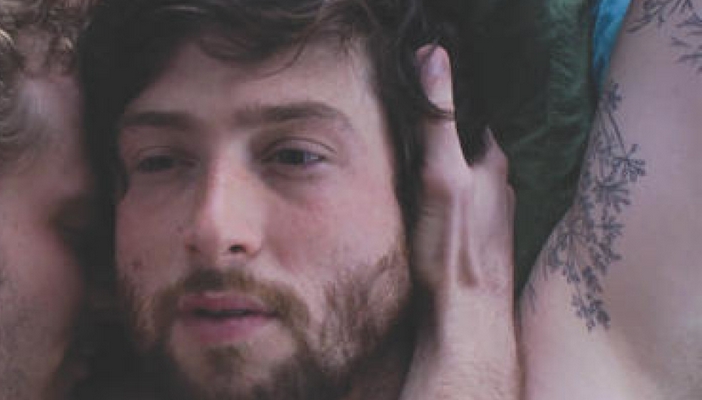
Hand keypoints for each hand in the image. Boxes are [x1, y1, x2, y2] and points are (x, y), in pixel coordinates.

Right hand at [401, 45, 518, 399]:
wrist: (465, 319)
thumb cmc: (453, 249)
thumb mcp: (440, 174)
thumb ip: (437, 120)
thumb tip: (433, 59)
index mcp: (492, 169)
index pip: (473, 123)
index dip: (449, 110)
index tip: (423, 104)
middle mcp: (498, 194)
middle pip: (469, 156)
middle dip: (445, 148)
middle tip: (410, 143)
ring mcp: (489, 225)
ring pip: (466, 189)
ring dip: (443, 182)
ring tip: (411, 180)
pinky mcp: (475, 252)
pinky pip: (459, 219)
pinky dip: (443, 213)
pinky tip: (424, 222)